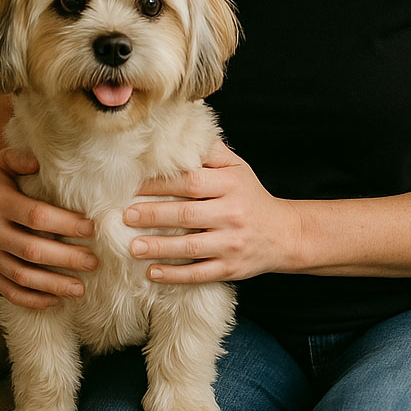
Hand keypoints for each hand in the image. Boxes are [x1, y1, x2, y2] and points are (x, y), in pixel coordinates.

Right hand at [0, 146, 97, 308]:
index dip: (65, 224)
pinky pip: (7, 290)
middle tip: (94, 262)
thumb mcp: (3, 159)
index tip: (91, 229)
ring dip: (53, 285)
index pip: (36, 216)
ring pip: (21, 276)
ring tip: (80, 288)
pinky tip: (55, 300)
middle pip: (32, 250)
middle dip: (66, 258)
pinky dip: (31, 299)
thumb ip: (22, 158)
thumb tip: (41, 163)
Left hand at [122, 140, 299, 283]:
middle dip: (153, 214)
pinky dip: (175, 275)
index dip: (160, 184)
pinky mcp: (230, 268)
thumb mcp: (238, 169)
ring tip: (132, 247)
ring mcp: (232, 243)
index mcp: (231, 185)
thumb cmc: (251, 197)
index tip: (134, 186)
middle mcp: (232, 213)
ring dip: (158, 247)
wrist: (284, 234)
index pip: (191, 182)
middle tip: (125, 215)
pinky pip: (199, 273)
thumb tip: (183, 134)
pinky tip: (152, 272)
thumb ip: (212, 153)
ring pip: (190, 247)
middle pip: (186, 214)